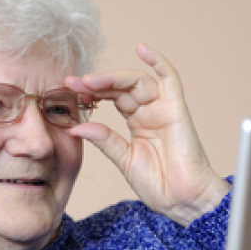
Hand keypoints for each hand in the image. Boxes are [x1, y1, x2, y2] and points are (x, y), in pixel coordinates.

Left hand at [66, 43, 229, 226]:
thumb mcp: (123, 160)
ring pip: (137, 81)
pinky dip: (158, 61)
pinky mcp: (177, 109)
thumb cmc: (159, 185)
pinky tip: (141, 48)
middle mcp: (150, 111)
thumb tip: (76, 126)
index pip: (112, 98)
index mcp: (138, 123)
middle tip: (72, 83)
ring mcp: (164, 108)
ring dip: (112, 77)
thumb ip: (104, 140)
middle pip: (121, 87)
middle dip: (96, 83)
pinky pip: (170, 79)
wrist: (182, 201)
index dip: (91, 92)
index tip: (68, 91)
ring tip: (89, 80)